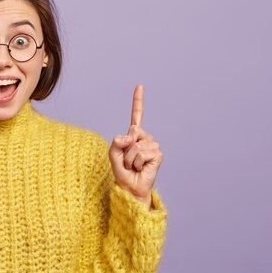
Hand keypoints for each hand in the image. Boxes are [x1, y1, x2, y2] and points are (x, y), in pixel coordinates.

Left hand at [108, 84, 162, 205]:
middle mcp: (145, 138)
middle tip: (128, 161)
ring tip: (134, 165)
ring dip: (130, 158)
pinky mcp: (158, 154)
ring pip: (136, 145)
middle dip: (125, 149)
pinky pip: (142, 153)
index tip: (139, 85)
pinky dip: (137, 163)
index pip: (137, 115)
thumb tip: (131, 134)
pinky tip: (141, 167)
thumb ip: (117, 141)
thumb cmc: (122, 171)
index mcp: (133, 135)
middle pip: (132, 132)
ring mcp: (152, 145)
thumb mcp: (113, 154)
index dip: (138, 100)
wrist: (130, 187)